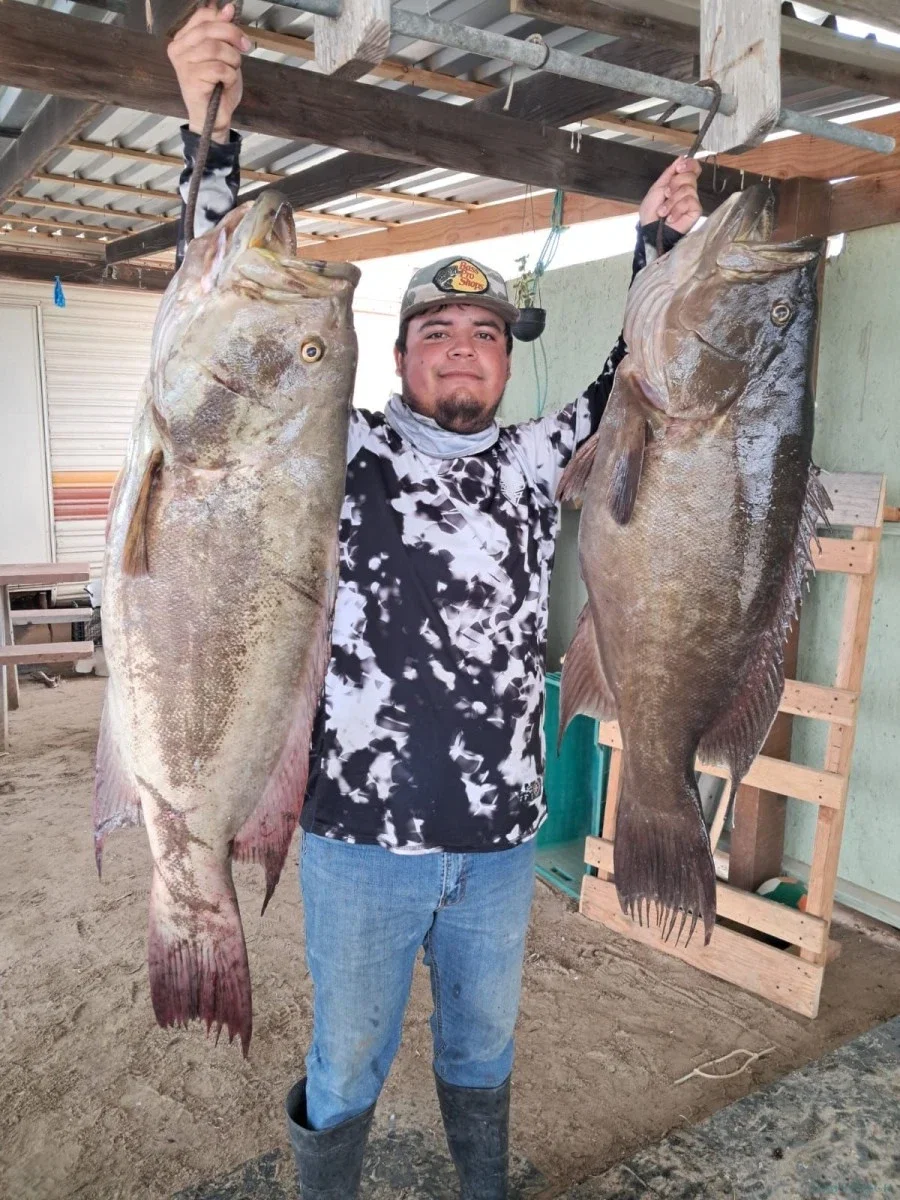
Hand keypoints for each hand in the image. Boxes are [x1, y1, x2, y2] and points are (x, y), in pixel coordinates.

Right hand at [167, 2, 251, 143]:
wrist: (213, 118)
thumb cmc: (217, 87)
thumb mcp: (225, 54)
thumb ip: (223, 32)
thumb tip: (228, 8)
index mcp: (183, 38)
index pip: (203, 16)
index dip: (225, 21)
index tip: (239, 37)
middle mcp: (178, 48)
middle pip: (210, 29)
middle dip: (233, 38)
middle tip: (244, 49)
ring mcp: (182, 64)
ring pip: (216, 48)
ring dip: (232, 60)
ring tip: (231, 71)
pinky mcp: (190, 79)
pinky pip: (219, 68)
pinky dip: (230, 76)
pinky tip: (225, 84)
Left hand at [638, 157, 701, 234]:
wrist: (650, 230)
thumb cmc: (651, 213)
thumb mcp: (657, 188)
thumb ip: (669, 173)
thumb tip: (681, 158)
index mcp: (679, 183)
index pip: (693, 167)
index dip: (689, 164)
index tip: (679, 167)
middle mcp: (688, 190)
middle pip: (690, 176)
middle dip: (674, 184)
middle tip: (666, 194)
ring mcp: (692, 201)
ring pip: (688, 189)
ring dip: (671, 201)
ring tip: (663, 211)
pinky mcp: (695, 211)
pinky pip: (690, 201)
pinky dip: (676, 209)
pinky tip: (671, 217)